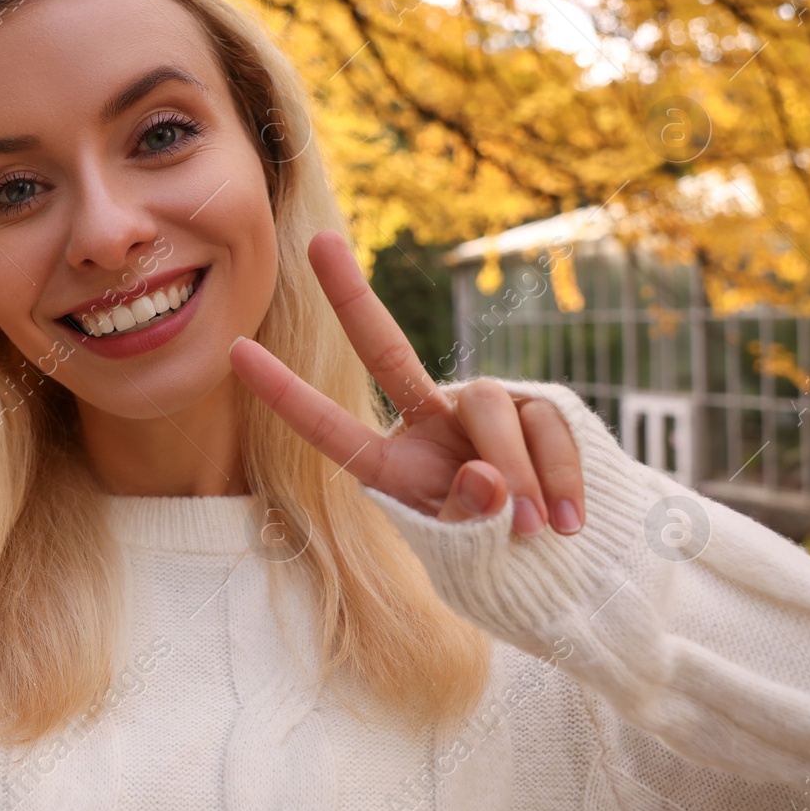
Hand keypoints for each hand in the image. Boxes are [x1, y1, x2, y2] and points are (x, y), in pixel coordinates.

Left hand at [228, 229, 584, 536]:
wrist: (573, 567)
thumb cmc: (503, 568)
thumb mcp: (474, 557)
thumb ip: (470, 521)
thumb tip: (485, 478)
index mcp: (395, 468)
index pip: (332, 428)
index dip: (287, 393)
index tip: (236, 351)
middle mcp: (430, 426)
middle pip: (387, 353)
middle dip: (350, 298)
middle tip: (317, 242)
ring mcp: (486, 411)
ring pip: (485, 405)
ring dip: (514, 470)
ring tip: (534, 530)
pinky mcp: (540, 408)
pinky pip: (546, 427)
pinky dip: (561, 478)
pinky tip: (571, 523)